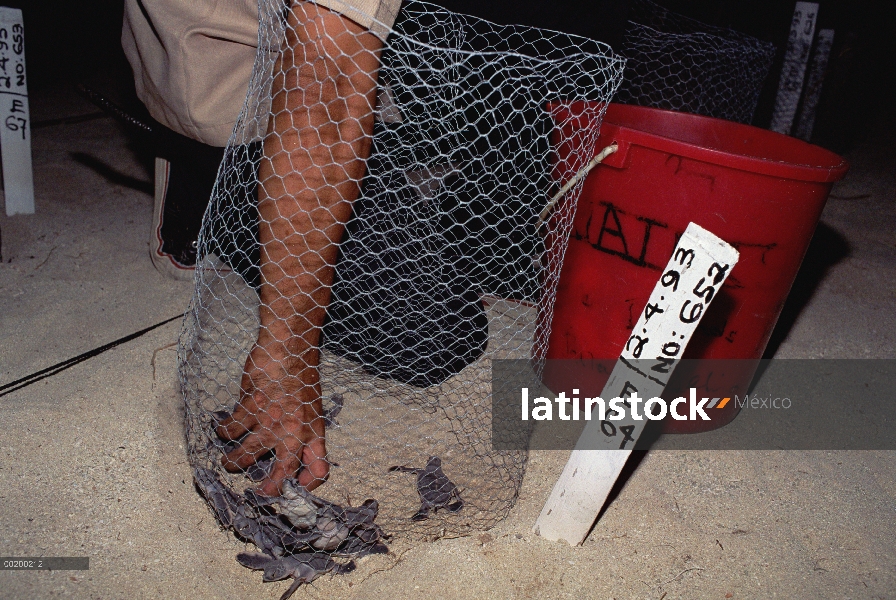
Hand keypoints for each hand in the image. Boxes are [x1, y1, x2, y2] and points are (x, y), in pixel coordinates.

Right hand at [216, 345, 328, 495]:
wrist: (289, 347)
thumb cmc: (301, 375)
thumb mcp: (312, 408)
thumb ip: (302, 432)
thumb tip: (291, 453)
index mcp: (313, 432)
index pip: (319, 469)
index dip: (308, 485)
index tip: (295, 490)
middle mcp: (294, 432)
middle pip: (282, 474)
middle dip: (267, 490)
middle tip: (256, 493)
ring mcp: (270, 422)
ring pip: (245, 456)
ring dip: (233, 462)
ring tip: (228, 461)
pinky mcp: (250, 409)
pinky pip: (230, 430)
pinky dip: (224, 431)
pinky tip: (223, 428)